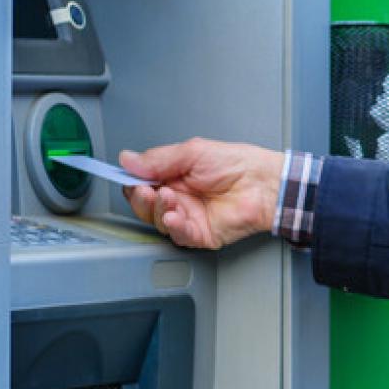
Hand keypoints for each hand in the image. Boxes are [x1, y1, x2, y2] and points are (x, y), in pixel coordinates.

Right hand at [119, 139, 283, 249]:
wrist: (264, 182)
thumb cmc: (238, 164)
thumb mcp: (193, 152)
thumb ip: (159, 158)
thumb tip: (128, 159)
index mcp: (175, 176)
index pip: (142, 183)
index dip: (131, 181)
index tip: (124, 177)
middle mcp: (179, 198)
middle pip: (145, 205)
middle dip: (140, 198)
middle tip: (145, 189)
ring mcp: (188, 217)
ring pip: (157, 221)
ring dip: (156, 210)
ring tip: (167, 197)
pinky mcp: (200, 234)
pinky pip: (178, 236)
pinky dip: (172, 226)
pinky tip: (173, 217)